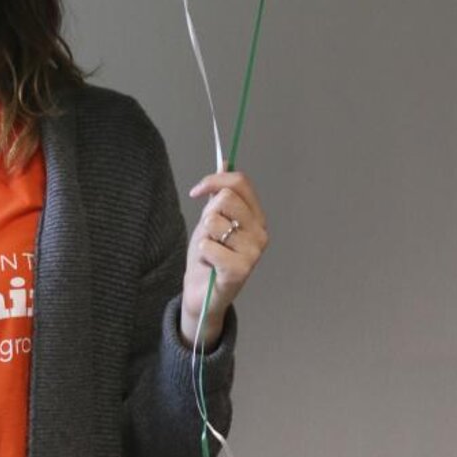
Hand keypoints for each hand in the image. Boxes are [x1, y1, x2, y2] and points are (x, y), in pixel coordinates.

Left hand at [180, 166, 267, 350]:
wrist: (202, 293)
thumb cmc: (208, 257)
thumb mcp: (211, 220)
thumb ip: (219, 194)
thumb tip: (225, 163)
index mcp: (256, 217)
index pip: (240, 182)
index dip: (214, 180)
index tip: (196, 192)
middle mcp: (260, 232)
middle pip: (226, 199)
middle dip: (207, 215)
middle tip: (208, 234)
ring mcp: (253, 252)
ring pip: (214, 222)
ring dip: (204, 237)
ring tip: (210, 252)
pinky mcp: (240, 270)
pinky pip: (208, 246)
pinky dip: (202, 254)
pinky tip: (210, 265)